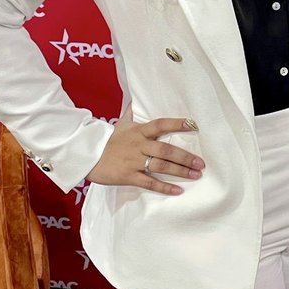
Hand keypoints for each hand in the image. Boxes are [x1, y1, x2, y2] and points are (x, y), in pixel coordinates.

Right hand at [87, 112, 204, 195]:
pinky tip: (178, 191)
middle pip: (166, 150)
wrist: (87, 157)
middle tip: (201, 163)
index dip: (176, 124)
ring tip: (195, 175)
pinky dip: (164, 187)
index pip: (160, 125)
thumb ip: (131, 112)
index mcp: (139, 132)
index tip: (193, 125)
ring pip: (161, 166)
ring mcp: (134, 161)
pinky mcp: (129, 176)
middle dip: (185, 157)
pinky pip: (149, 182)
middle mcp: (139, 145)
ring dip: (180, 171)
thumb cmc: (107, 140)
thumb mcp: (120, 124)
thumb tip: (134, 97)